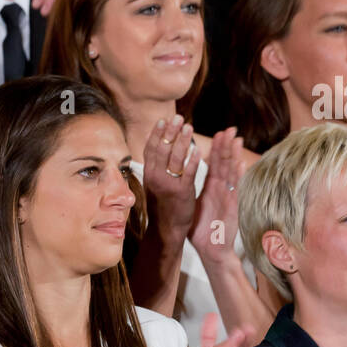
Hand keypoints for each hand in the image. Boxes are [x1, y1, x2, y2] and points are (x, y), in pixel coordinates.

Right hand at [142, 116, 197, 238]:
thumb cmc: (162, 205)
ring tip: (188, 127)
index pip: (151, 149)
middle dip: (170, 132)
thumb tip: (159, 148)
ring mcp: (168, 185)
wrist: (165, 229)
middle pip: (162, 150)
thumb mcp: (153, 184)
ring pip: (174, 159)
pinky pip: (187, 173)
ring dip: (182, 141)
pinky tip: (198, 150)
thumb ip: (156, 167)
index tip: (163, 120)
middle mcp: (155, 178)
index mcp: (148, 175)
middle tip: (178, 117)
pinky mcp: (181, 193)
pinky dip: (192, 161)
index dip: (156, 134)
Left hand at [189, 127, 243, 263]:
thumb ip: (190, 190)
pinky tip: (241, 164)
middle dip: (226, 147)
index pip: (213, 164)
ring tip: (236, 139)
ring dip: (234, 156)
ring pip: (231, 173)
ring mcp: (227, 197)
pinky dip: (238, 177)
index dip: (215, 149)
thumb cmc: (202, 229)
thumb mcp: (193, 205)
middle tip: (229, 129)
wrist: (211, 249)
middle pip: (224, 164)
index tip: (216, 133)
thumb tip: (180, 179)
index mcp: (211, 188)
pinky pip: (234, 189)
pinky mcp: (232, 207)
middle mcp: (220, 189)